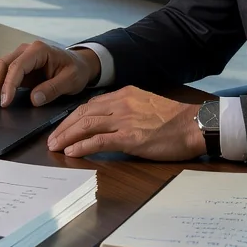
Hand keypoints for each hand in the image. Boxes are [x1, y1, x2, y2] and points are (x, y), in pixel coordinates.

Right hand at [0, 40, 99, 107]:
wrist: (80, 64)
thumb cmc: (76, 70)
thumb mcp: (70, 80)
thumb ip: (53, 89)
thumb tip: (34, 99)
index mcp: (39, 50)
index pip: (18, 66)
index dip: (9, 84)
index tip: (5, 102)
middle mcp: (27, 50)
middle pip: (2, 64)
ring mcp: (21, 57)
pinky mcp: (19, 66)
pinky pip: (2, 73)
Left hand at [47, 86, 206, 160]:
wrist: (195, 125)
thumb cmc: (175, 120)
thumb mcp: (147, 106)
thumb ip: (128, 109)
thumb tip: (111, 122)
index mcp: (126, 94)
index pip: (91, 104)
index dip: (73, 117)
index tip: (62, 127)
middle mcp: (122, 103)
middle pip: (83, 112)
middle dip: (64, 127)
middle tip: (51, 139)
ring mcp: (126, 120)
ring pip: (87, 124)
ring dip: (67, 136)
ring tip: (55, 146)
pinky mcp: (131, 137)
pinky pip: (100, 140)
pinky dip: (82, 146)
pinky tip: (72, 152)